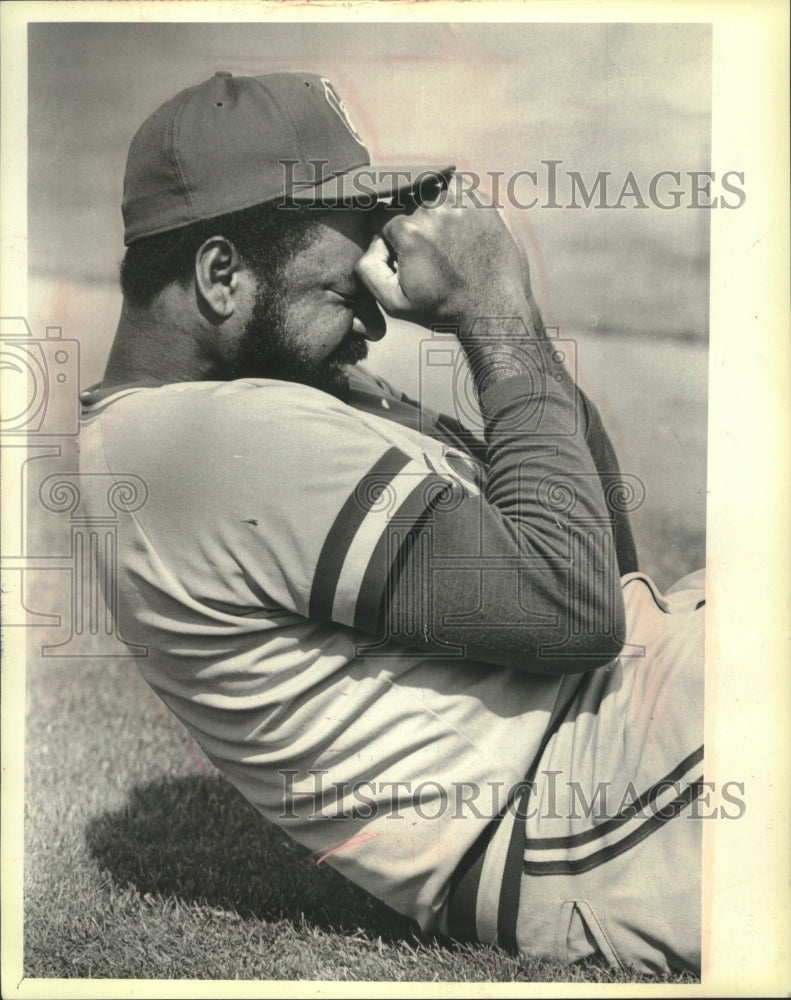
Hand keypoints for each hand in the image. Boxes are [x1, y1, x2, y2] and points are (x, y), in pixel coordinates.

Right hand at [355, 175, 528, 329]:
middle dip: (406, 219)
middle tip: (422, 247)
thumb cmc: (442, 309)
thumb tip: (371, 238)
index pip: (379, 215)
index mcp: (409, 231)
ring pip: (428, 188)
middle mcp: (434, 210)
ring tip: (439, 234)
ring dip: (427, 205)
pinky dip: (451, 198)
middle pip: (403, 200)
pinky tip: (455, 222)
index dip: (385, 235)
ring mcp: (461, 201)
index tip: (398, 251)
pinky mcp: (482, 200)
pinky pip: (455, 185)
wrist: (492, 309)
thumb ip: (367, 268)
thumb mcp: (394, 302)